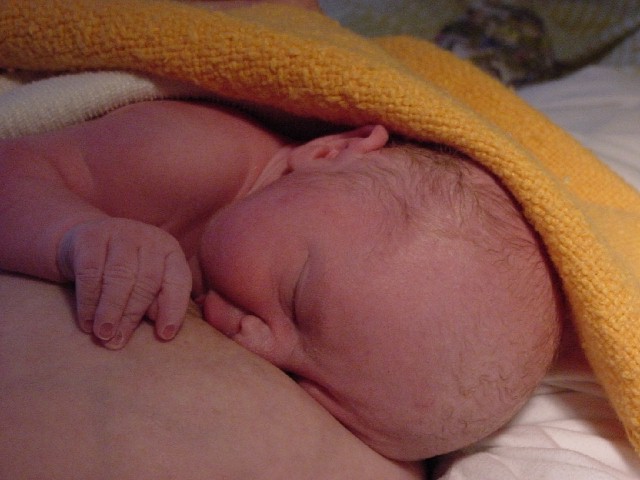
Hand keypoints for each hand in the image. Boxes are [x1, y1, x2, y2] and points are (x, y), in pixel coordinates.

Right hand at [57, 218, 191, 348]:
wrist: (84, 243)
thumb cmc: (124, 272)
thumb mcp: (146, 284)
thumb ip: (156, 303)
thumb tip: (162, 331)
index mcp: (170, 251)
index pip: (178, 281)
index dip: (173, 309)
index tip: (164, 335)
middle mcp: (149, 238)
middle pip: (147, 281)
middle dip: (132, 315)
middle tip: (119, 341)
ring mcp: (120, 233)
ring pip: (118, 276)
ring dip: (110, 310)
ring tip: (103, 334)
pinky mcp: (90, 237)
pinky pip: (90, 272)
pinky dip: (88, 301)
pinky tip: (86, 321)